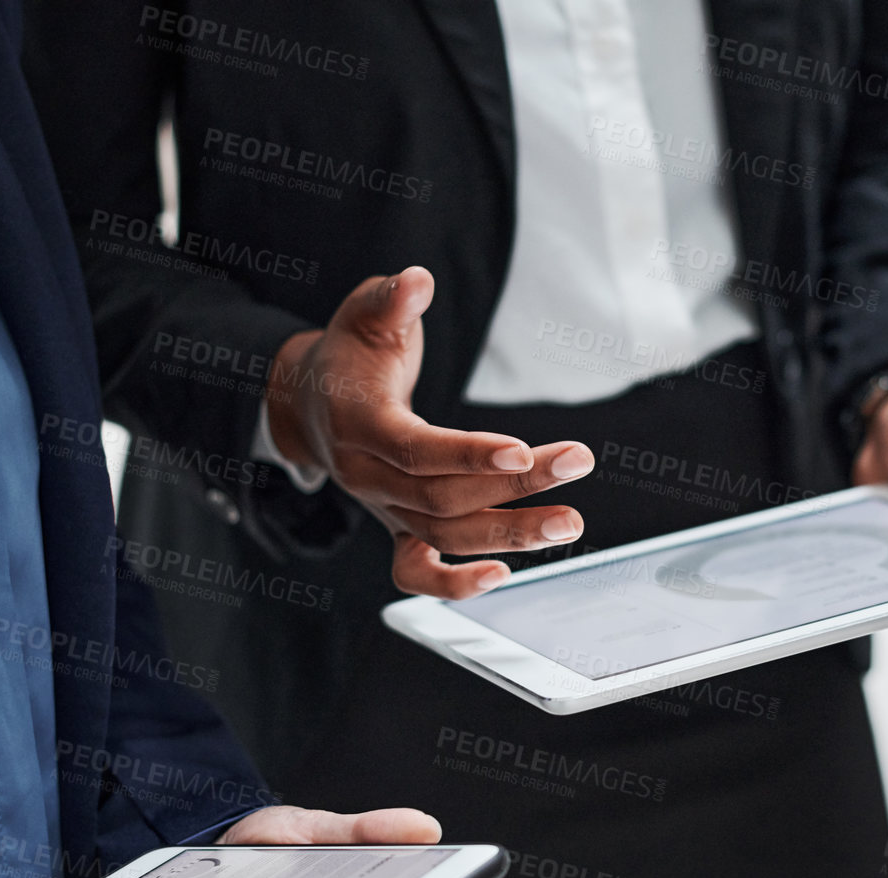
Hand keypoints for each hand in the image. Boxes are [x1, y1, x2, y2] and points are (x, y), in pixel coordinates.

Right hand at [267, 266, 593, 598]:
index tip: (524, 449)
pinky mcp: (396, 527)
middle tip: (577, 462)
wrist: (310, 402)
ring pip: (444, 537)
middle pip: (444, 497)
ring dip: (509, 535)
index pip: (416, 450)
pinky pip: (416, 573)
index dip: (470, 454)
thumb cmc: (349, 353)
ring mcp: (382, 508)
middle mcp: (367, 476)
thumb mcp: (363, 313)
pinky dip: (454, 585)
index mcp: (359, 424)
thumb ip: (391, 300)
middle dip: (515, 485)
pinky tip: (504, 576)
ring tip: (569, 523)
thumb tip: (416, 281)